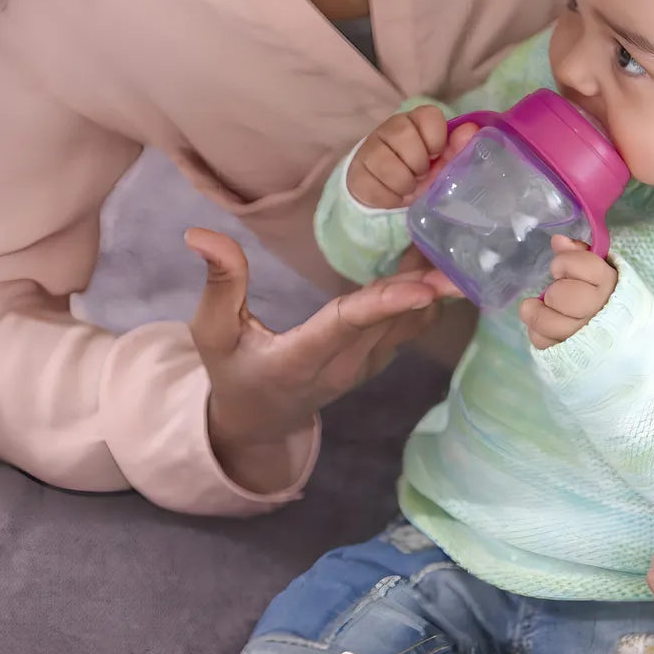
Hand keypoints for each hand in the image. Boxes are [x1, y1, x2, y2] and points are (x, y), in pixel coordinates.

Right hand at [185, 228, 446, 492]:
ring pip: (408, 323)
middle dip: (424, 284)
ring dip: (432, 286)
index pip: (346, 327)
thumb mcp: (212, 331)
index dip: (384, 306)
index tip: (421, 287)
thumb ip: (218, 283)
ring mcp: (367, 366)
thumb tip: (200, 234)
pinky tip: (436, 258)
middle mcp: (344, 367)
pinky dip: (427, 294)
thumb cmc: (232, 370)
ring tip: (451, 240)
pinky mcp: (380, 358)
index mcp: (300, 360)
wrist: (260, 420)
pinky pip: (411, 325)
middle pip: (389, 320)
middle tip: (453, 243)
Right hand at [346, 106, 476, 207]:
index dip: (435, 140)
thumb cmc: (421, 172)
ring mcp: (370, 147)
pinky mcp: (356, 171)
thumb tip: (472, 130)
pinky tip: (393, 194)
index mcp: (416, 120)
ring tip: (408, 185)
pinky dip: (390, 198)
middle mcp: (391, 127)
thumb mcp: (442, 163)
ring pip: (386, 163)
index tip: (435, 155)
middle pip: (404, 135)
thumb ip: (458, 148)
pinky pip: (374, 186)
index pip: (428, 116)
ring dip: (404, 183)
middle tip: (420, 174)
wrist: (390, 190)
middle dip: (418, 164)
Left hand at [519, 235, 616, 349]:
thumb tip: (557, 241)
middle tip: (556, 294)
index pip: (580, 265)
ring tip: (538, 307)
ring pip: (547, 322)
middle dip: (554, 292)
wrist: (629, 343)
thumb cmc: (610, 300)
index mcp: (610, 285)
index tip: (561, 269)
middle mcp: (599, 312)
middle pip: (561, 295)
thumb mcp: (602, 273)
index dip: (565, 263)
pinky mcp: (569, 355)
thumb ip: (580, 255)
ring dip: (537, 312)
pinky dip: (537, 332)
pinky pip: (542, 341)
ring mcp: (585, 337)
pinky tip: (545, 327)